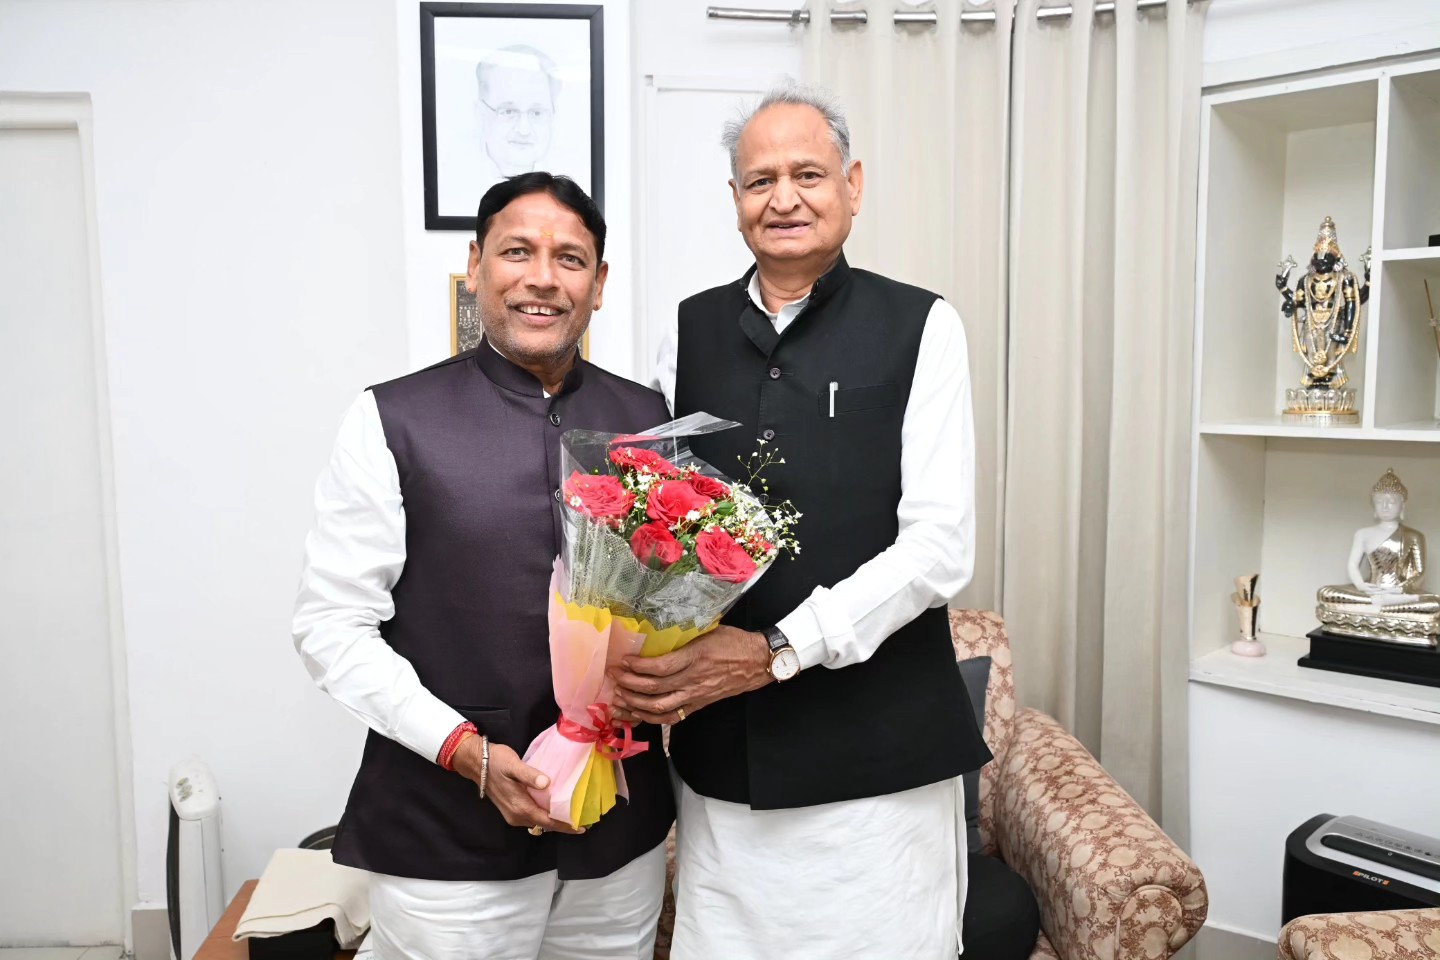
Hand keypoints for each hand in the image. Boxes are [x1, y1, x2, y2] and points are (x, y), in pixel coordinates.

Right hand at [451, 736, 581, 834]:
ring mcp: (513, 814)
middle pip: (544, 824)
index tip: (581, 827)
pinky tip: (554, 808)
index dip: (565, 825)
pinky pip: (532, 816)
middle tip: (582, 821)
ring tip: (571, 815)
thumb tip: (547, 783)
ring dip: (554, 821)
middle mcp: (516, 815)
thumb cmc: (495, 762)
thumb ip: (530, 775)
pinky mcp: (511, 809)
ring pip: (538, 822)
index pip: (547, 821)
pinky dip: (545, 816)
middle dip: (562, 825)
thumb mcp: (513, 765)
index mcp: (520, 807)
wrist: (476, 763)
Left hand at [610, 626, 772, 724]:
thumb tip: (658, 631)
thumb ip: (685, 635)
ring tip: (618, 698)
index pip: (659, 667)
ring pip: (659, 707)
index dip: (637, 666)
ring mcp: (695, 696)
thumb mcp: (709, 630)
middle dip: (628, 684)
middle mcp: (693, 679)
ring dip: (635, 704)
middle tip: (613, 677)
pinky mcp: (698, 705)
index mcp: (695, 657)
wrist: (758, 662)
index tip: (622, 660)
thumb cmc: (734, 642)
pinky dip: (650, 718)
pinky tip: (636, 714)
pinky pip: (670, 717)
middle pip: (654, 688)